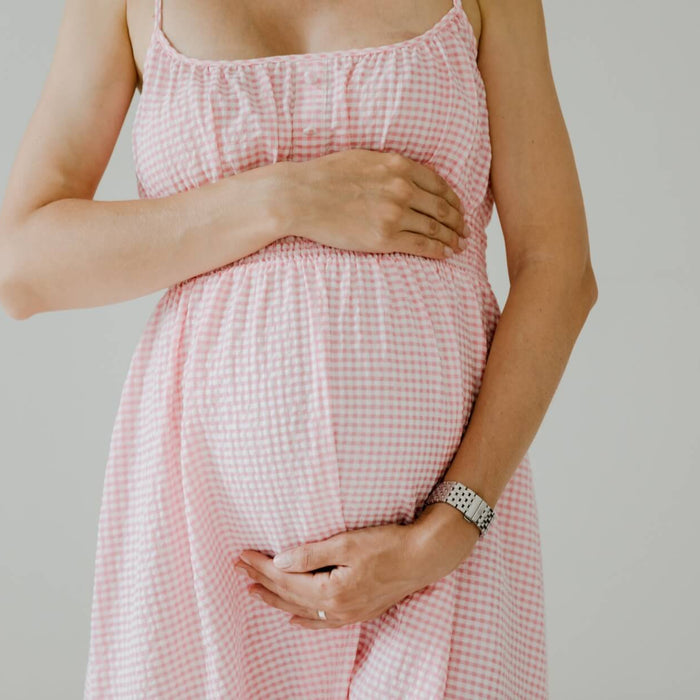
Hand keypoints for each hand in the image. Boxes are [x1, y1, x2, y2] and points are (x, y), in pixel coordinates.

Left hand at [234, 520, 459, 629]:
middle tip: (238, 569)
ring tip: (253, 592)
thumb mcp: (346, 543)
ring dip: (276, 599)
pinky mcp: (359, 611)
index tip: (242, 556)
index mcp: (332, 590)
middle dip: (262, 581)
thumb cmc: (387, 545)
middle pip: (289, 595)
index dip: (261, 567)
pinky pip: (323, 621)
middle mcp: (337, 608)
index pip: (285, 578)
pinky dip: (304, 620)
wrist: (423, 557)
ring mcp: (349, 613)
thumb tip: (279, 561)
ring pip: (302, 609)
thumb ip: (311, 554)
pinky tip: (292, 618)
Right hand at [279, 149, 469, 259]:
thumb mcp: (363, 158)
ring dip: (452, 238)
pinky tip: (446, 254)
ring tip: (460, 246)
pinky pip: (422, 246)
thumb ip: (389, 166)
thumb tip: (405, 174)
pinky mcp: (385, 238)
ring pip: (436, 228)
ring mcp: (394, 215)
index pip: (439, 184)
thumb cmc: (324, 176)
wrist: (301, 197)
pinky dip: (439, 250)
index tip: (459, 209)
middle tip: (466, 231)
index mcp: (398, 166)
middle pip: (443, 208)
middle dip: (458, 221)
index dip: (454, 199)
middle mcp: (402, 189)